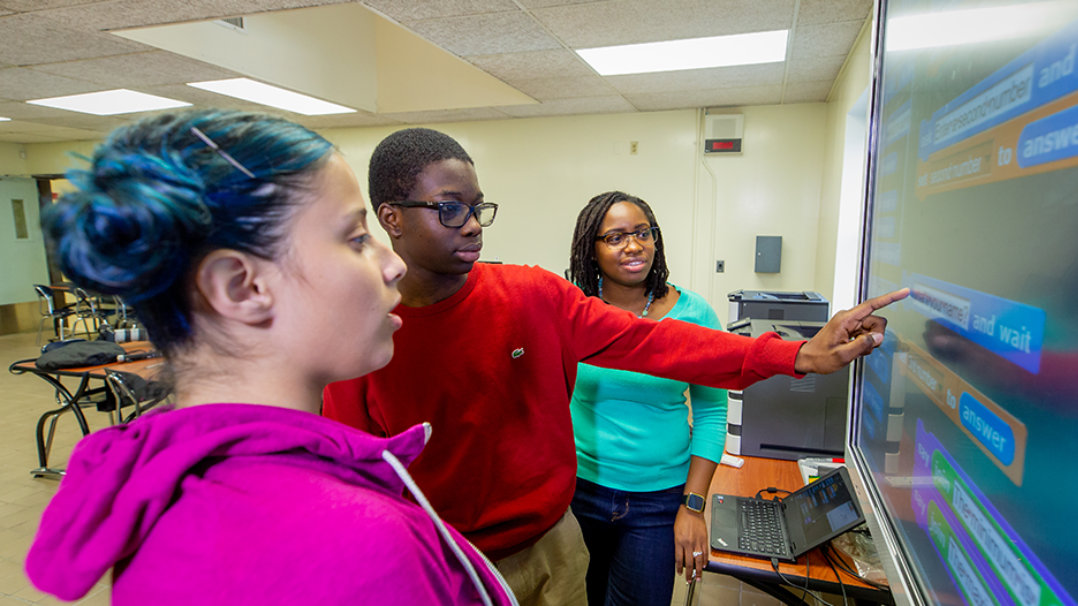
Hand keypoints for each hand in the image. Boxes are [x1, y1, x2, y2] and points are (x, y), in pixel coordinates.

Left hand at [674, 507, 707, 582]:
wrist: (692, 510)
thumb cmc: (682, 519)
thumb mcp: (676, 531)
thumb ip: (678, 543)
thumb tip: (680, 554)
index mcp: (679, 541)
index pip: (679, 559)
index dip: (679, 568)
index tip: (680, 574)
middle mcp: (688, 544)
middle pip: (689, 563)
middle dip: (689, 573)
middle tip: (689, 580)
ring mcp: (697, 542)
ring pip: (698, 560)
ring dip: (699, 571)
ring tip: (699, 578)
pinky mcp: (704, 540)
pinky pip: (705, 553)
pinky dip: (705, 560)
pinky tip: (704, 566)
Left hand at [794, 288, 908, 373]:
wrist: (808, 359)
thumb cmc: (819, 356)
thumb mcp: (843, 355)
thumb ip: (863, 344)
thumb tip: (878, 337)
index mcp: (845, 319)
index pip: (872, 305)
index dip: (890, 298)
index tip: (904, 292)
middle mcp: (848, 318)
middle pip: (876, 321)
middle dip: (875, 336)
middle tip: (863, 347)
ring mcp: (850, 324)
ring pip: (873, 330)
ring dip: (869, 342)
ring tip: (854, 349)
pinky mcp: (851, 330)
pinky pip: (866, 335)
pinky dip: (864, 344)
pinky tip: (853, 349)